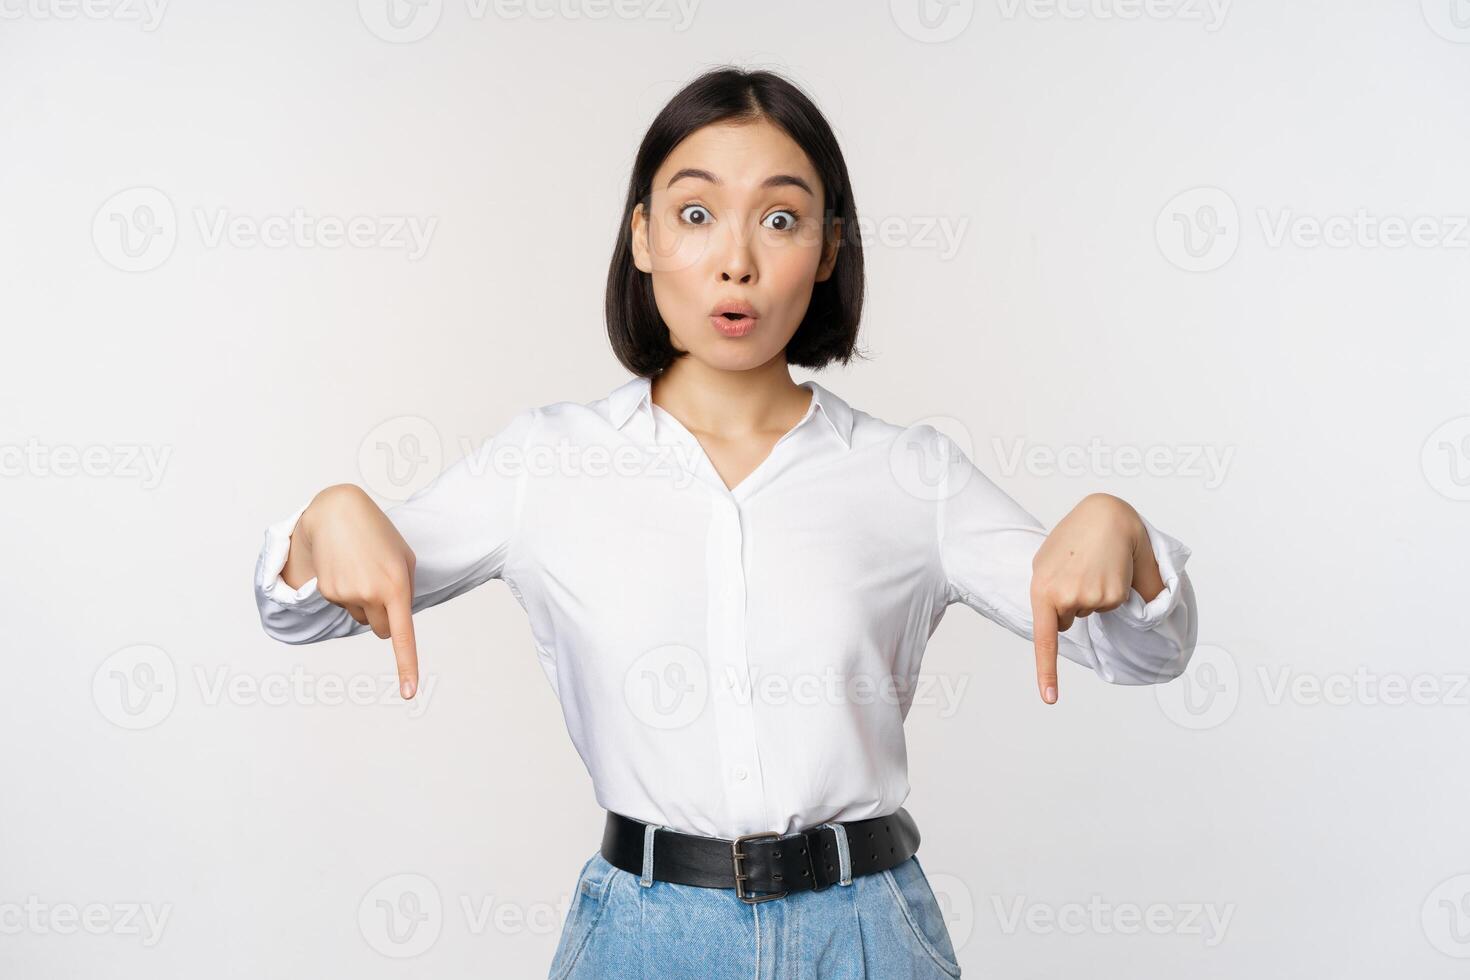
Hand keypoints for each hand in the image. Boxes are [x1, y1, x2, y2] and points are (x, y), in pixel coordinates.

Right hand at [295, 484, 420, 699]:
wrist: (337, 512)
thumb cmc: (378, 534)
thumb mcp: (404, 558)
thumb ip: (405, 591)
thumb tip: (392, 623)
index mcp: (396, 586)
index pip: (403, 635)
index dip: (406, 666)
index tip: (409, 693)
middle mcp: (371, 593)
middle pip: (381, 631)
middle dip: (384, 620)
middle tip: (381, 589)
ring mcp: (346, 594)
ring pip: (362, 618)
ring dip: (365, 602)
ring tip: (361, 568)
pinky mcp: (328, 591)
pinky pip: (344, 605)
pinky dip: (347, 592)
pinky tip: (346, 566)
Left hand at [1029, 493, 1150, 704]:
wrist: (1106, 515)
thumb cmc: (1074, 536)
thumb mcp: (1047, 562)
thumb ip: (1049, 593)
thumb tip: (1065, 623)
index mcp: (1042, 591)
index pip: (1045, 639)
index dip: (1046, 671)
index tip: (1049, 699)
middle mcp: (1066, 599)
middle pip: (1071, 619)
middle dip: (1073, 602)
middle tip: (1078, 569)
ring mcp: (1091, 599)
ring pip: (1092, 611)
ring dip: (1093, 593)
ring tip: (1092, 563)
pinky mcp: (1114, 596)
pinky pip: (1111, 605)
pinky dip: (1111, 591)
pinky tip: (1109, 567)